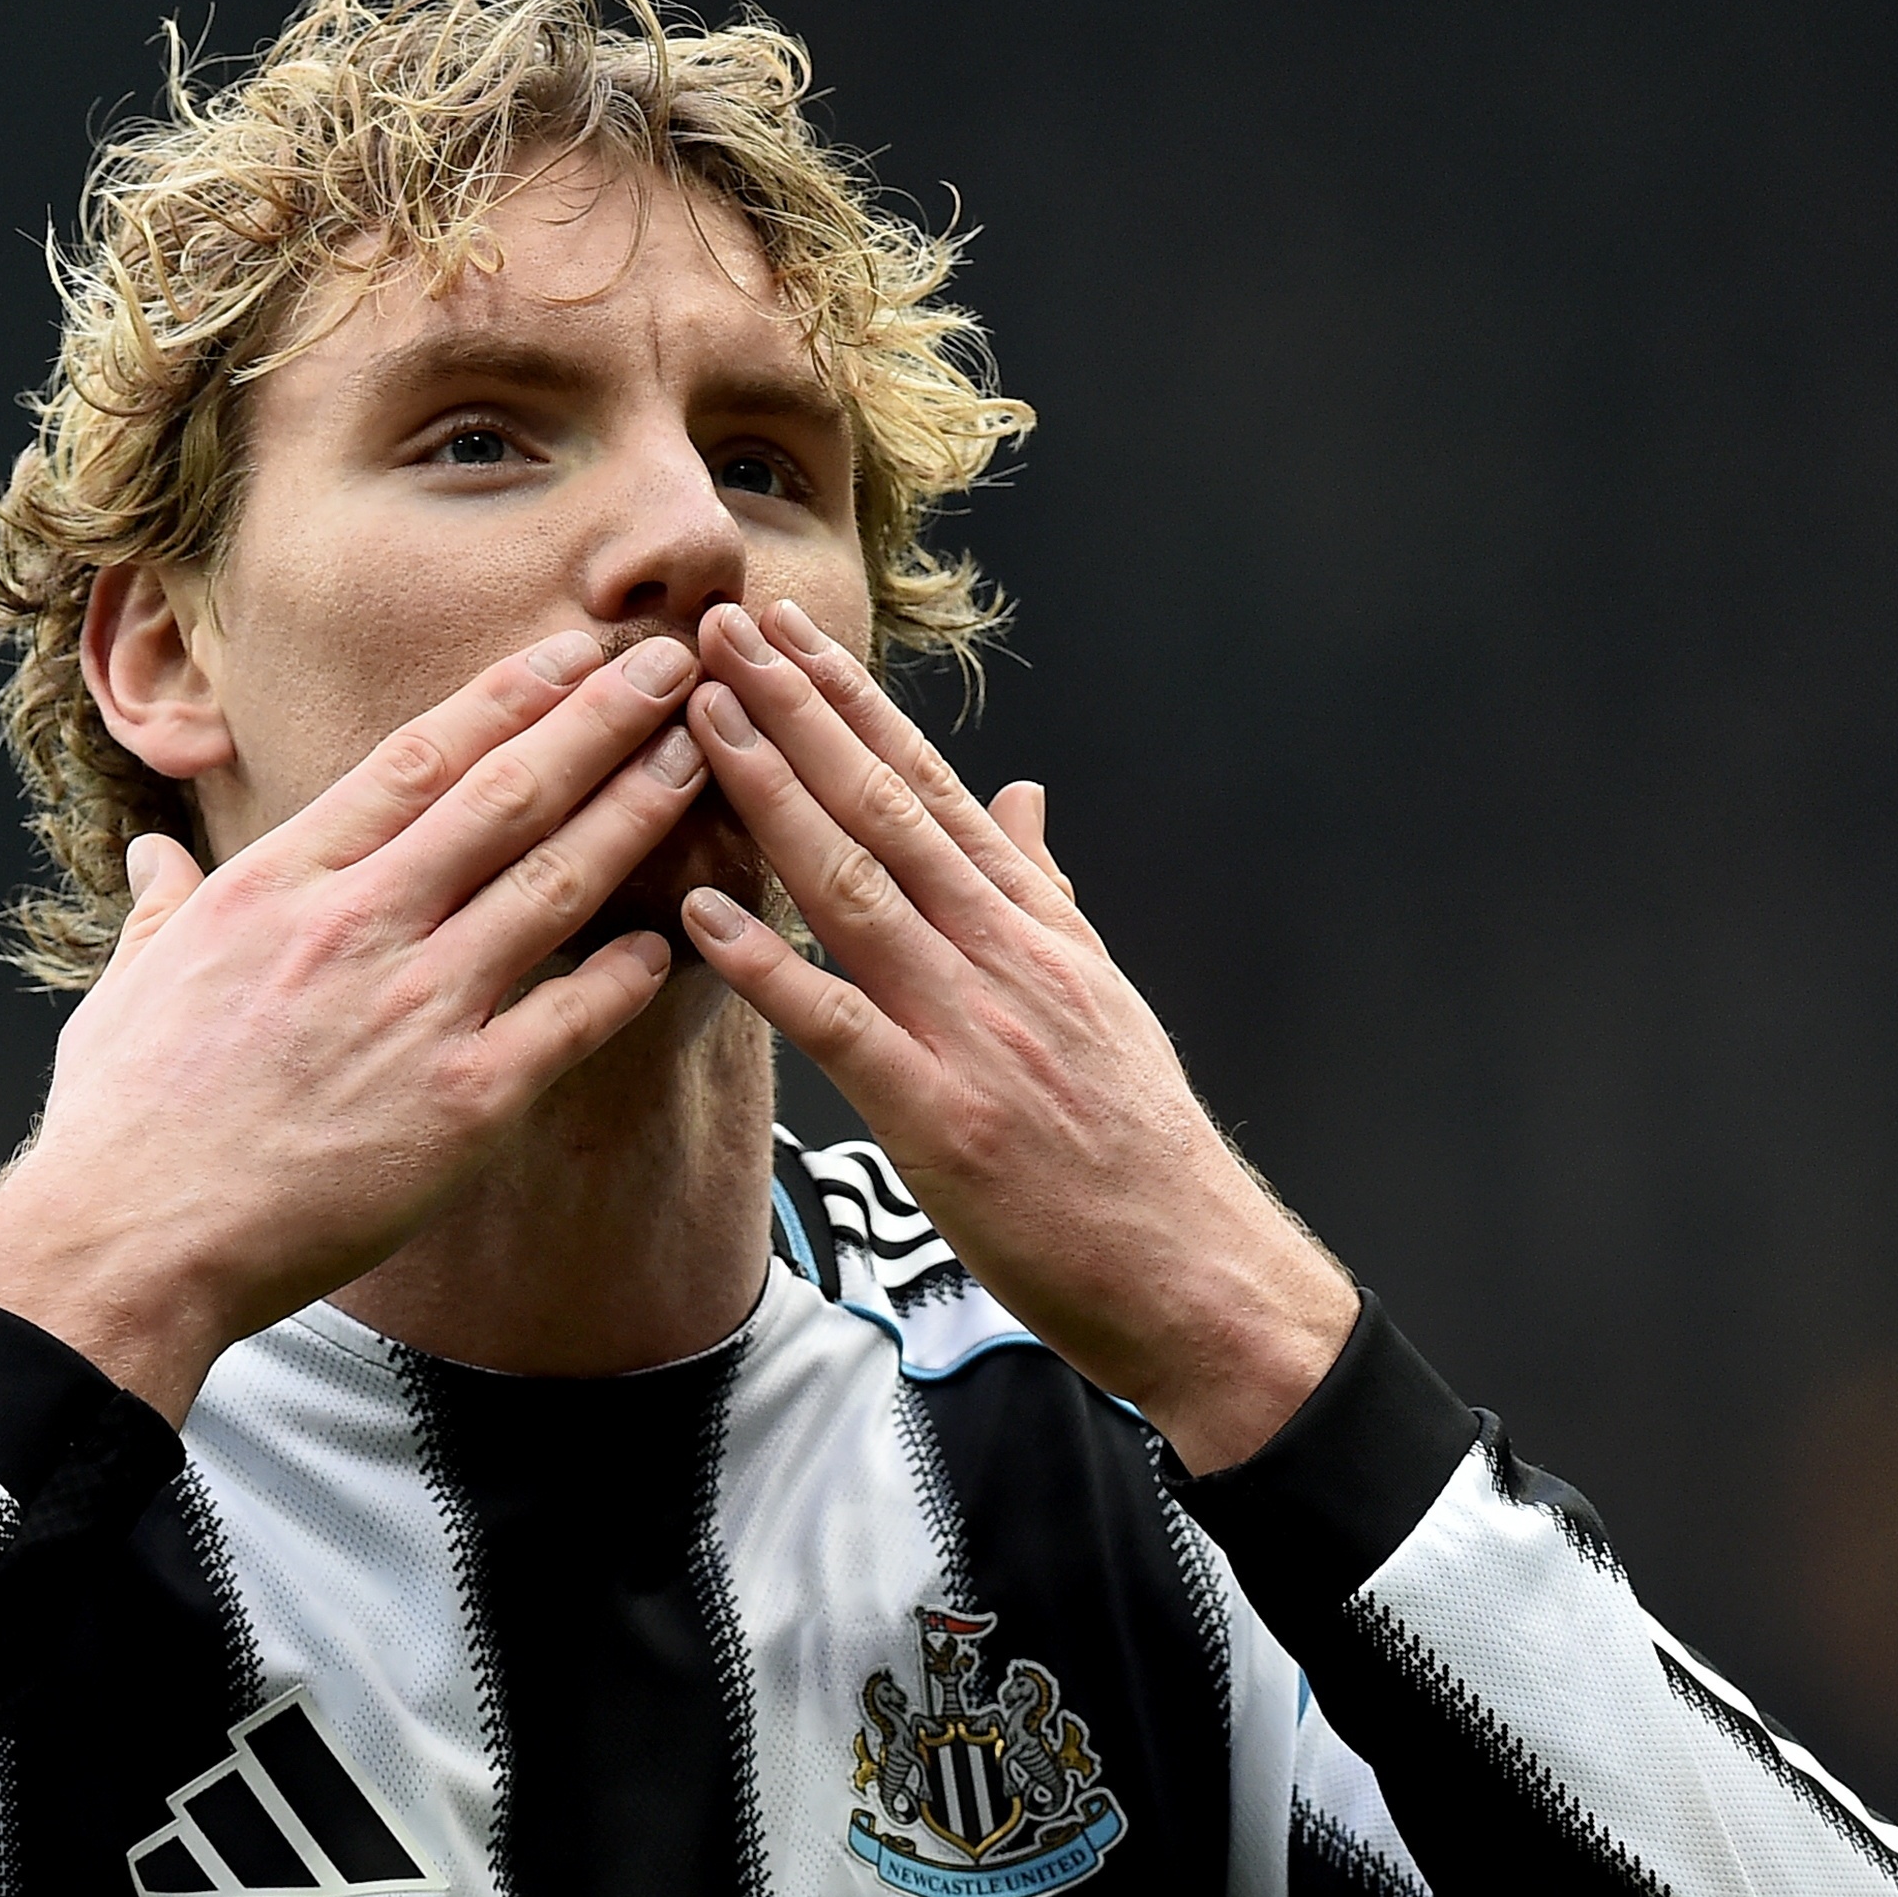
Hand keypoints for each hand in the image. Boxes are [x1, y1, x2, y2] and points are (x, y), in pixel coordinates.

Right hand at [0, 629, 707, 1421]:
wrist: (133, 1242)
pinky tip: (673, 941)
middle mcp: (361, 925)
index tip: (572, 654)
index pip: (418, 759)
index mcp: (281, 882)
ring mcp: (419, 1009)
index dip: (508, 697)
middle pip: (508, 794)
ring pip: (555, 883)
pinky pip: (571, 1019)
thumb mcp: (130, 982)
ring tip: (701, 758)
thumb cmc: (125, 1122)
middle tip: (674, 666)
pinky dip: (627, 975)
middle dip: (602, 720)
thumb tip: (156, 859)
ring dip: (637, 812)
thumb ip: (164, 906)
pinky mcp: (464, 1102)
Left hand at [677, 601, 1356, 1471]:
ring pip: (855, 886)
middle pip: (883, 806)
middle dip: (796, 709)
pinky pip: (839, 1026)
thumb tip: (1025, 793)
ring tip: (703, 718)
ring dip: (771, 796)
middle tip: (722, 627)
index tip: (788, 633)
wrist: (1196, 1269)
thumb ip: (1046, 888)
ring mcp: (971, 1029)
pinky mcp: (940, 1116)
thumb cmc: (1136, 1142)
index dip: (851, 701)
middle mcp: (1002, 953)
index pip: (927, 784)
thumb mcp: (1101, 990)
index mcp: (1033, 922)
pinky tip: (701, 913)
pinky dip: (768, 966)